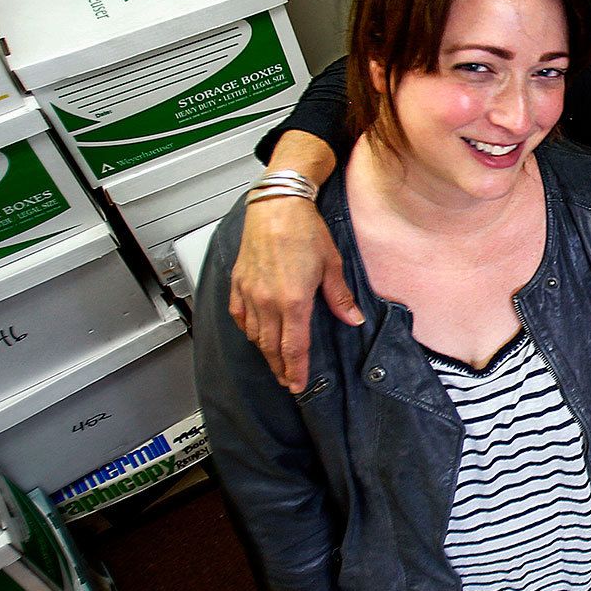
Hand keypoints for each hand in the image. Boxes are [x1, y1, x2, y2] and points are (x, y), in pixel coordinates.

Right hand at [229, 196, 362, 392]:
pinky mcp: (238, 283)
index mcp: (293, 301)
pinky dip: (247, 330)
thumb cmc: (304, 229)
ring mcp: (249, 293)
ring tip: (275, 362)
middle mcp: (267, 301)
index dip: (296, 370)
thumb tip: (353, 319)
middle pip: (271, 347)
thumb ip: (340, 297)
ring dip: (265, 351)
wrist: (276, 205)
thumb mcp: (331, 264)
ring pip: (254, 335)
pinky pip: (239, 316)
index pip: (294, 347)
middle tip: (288, 381)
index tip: (297, 385)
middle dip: (280, 368)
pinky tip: (255, 334)